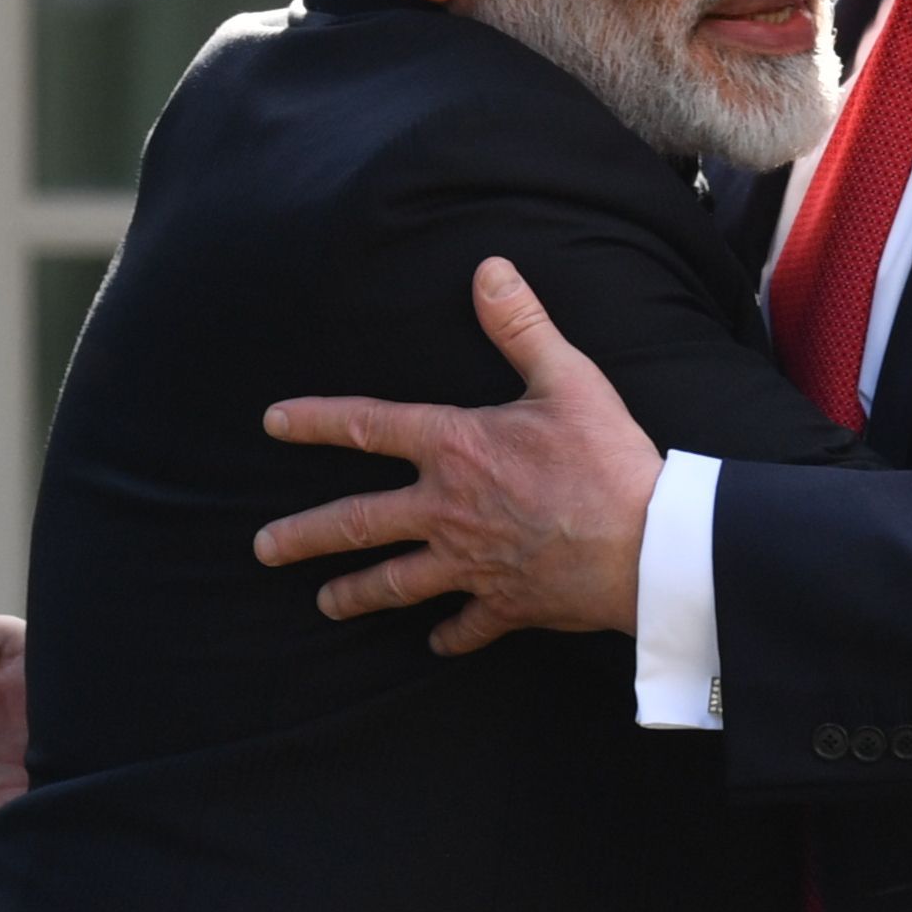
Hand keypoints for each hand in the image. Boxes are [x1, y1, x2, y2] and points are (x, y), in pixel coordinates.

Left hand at [253, 260, 664, 652]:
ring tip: (324, 604)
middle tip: (264, 548)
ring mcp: (471, 563)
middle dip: (305, 535)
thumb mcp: (567, 378)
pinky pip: (468, 625)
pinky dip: (451, 635)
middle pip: (359, 522)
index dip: (316, 421)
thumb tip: (489, 269)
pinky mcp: (506, 603)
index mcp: (455, 448)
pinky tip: (436, 642)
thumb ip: (521, 325)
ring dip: (356, 594)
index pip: (368, 427)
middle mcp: (447, 510)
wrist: (647, 546)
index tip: (274, 422)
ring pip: (397, 583)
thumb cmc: (607, 459)